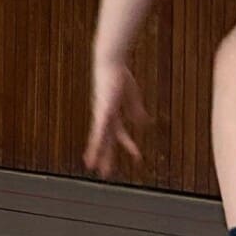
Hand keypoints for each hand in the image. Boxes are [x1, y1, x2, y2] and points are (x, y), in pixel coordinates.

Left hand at [85, 61, 146, 178]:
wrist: (111, 62)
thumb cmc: (119, 76)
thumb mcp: (132, 97)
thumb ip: (136, 110)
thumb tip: (143, 124)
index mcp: (112, 114)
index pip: (120, 135)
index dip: (128, 146)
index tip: (137, 158)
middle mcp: (104, 116)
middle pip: (106, 141)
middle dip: (105, 157)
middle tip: (103, 173)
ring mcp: (102, 113)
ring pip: (99, 138)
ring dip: (96, 152)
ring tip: (92, 166)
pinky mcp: (102, 109)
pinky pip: (99, 127)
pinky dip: (97, 138)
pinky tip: (95, 147)